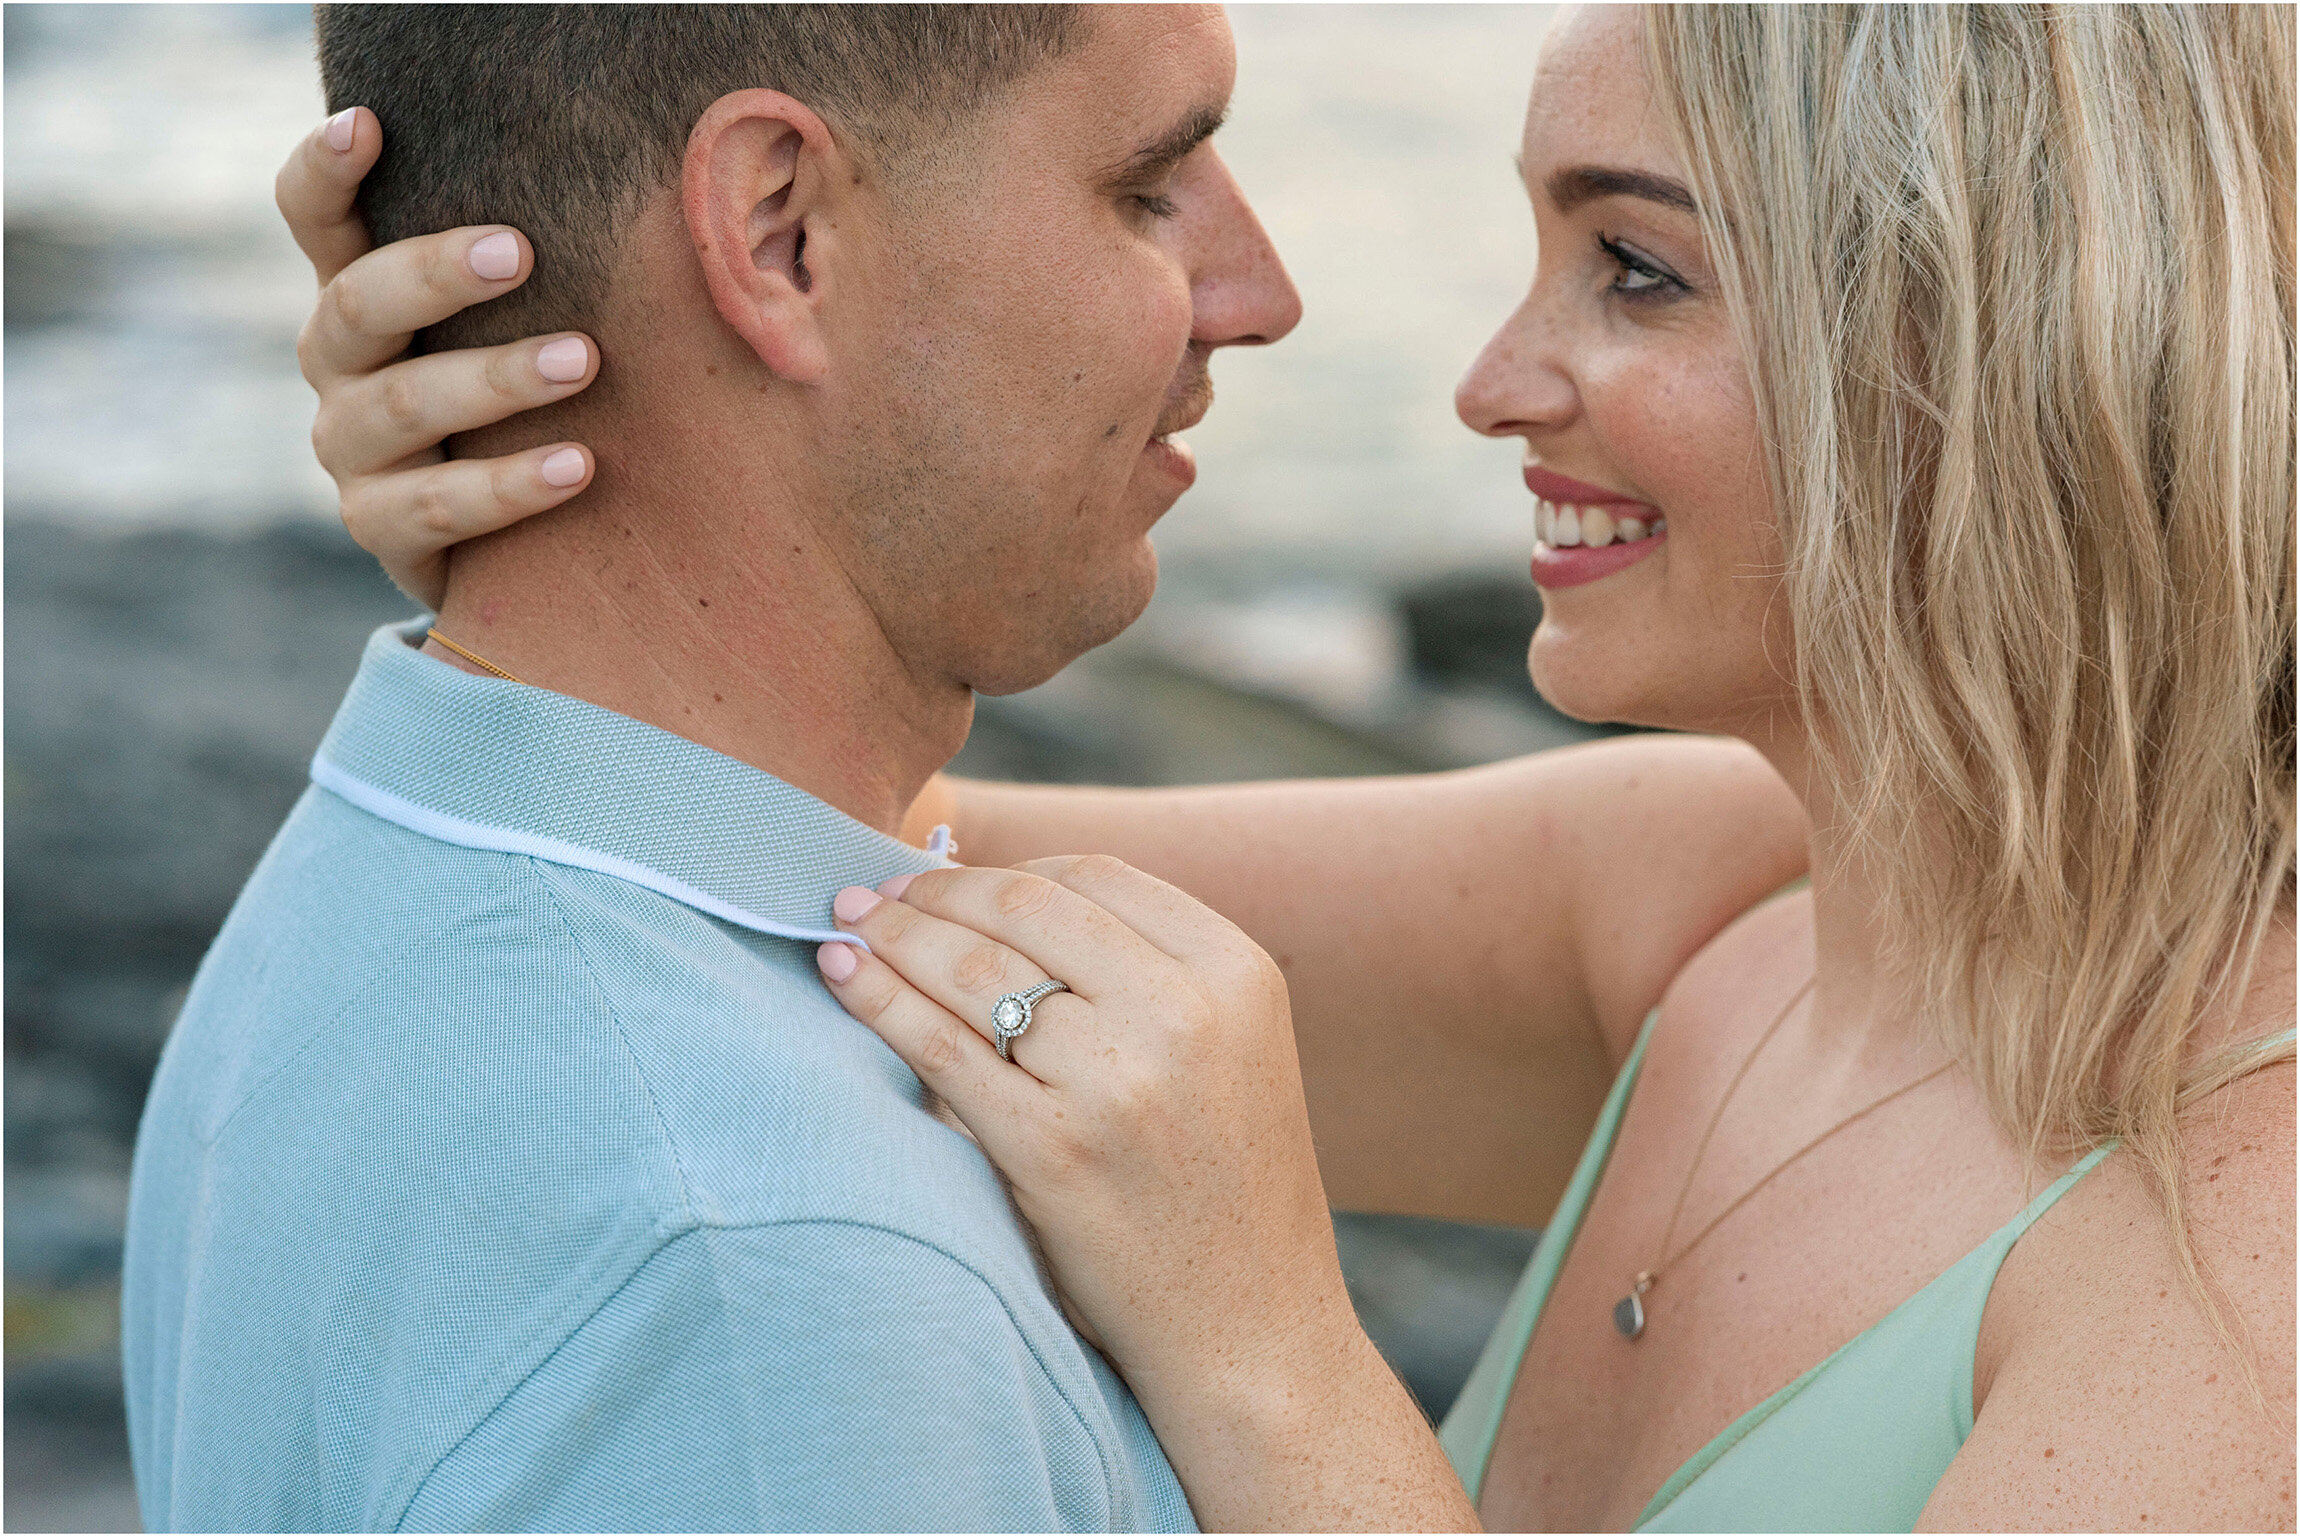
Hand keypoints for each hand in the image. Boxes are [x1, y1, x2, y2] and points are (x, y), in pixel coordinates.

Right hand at [278, 108, 600, 607]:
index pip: (312, 217)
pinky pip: (438, 507)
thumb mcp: (525, 319)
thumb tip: (686, 178)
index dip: (323, 170)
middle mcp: (338, 363)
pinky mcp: (381, 528)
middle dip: (436, 274)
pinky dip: (510, 485)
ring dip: (495, 378)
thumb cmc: (533, 394)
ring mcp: (350, 448)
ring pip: (403, 405)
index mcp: (361, 292)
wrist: (512, 539)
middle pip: (356, 302)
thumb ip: (549, 257)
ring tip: (582, 361)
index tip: (367, 123)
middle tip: (522, 251)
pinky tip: (580, 466)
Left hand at [815, 856, 1476, 1530]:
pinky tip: (843, 977)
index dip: (1006, 869)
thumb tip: (999, 898)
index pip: (1096, 878)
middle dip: (934, 889)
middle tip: (876, 890)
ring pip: (975, 967)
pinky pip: (941, 1046)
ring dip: (894, 932)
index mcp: (1236, 973)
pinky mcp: (1052, 1150)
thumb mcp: (1231, 1051)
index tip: (949, 876)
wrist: (1251, 1330)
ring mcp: (1117, 1081)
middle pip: (1026, 907)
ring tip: (848, 925)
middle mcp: (1184, 1012)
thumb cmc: (1223, 1188)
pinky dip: (878, 999)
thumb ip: (1146, 975)